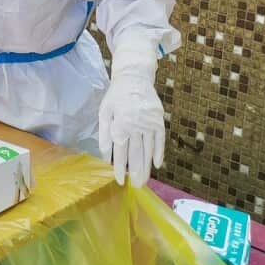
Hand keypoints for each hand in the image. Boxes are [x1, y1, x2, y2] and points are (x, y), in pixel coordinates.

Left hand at [99, 44, 164, 186]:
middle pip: (136, 154)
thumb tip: (106, 156)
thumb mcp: (104, 112)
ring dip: (147, 166)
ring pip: (148, 149)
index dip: (120, 168)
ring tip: (144, 180)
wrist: (134, 77)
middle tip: (136, 186)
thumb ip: (105, 134)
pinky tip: (157, 164)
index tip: (119, 180)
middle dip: (135, 172)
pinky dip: (158, 152)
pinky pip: (160, 140)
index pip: (120, 152)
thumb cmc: (116, 96)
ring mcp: (149, 123)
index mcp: (120, 124)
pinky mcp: (158, 120)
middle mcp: (136, 126)